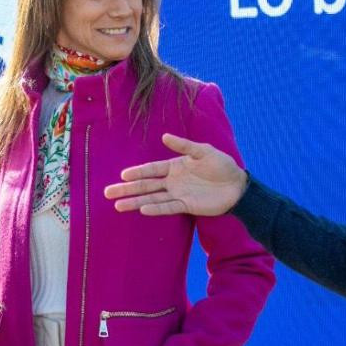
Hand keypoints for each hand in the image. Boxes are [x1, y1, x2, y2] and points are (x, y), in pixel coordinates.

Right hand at [104, 133, 247, 215]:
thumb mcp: (204, 151)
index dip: (137, 172)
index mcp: (175, 166)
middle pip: (146, 185)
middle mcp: (172, 181)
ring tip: (118, 205)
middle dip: (127, 189)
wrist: (237, 186)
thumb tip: (164, 136)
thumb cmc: (222, 165)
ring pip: (152, 198)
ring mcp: (178, 194)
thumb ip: (184, 146)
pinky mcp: (186, 206)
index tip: (122, 176)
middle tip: (108, 192)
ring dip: (135, 202)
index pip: (151, 169)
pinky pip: (168, 208)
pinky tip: (142, 209)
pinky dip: (156, 209)